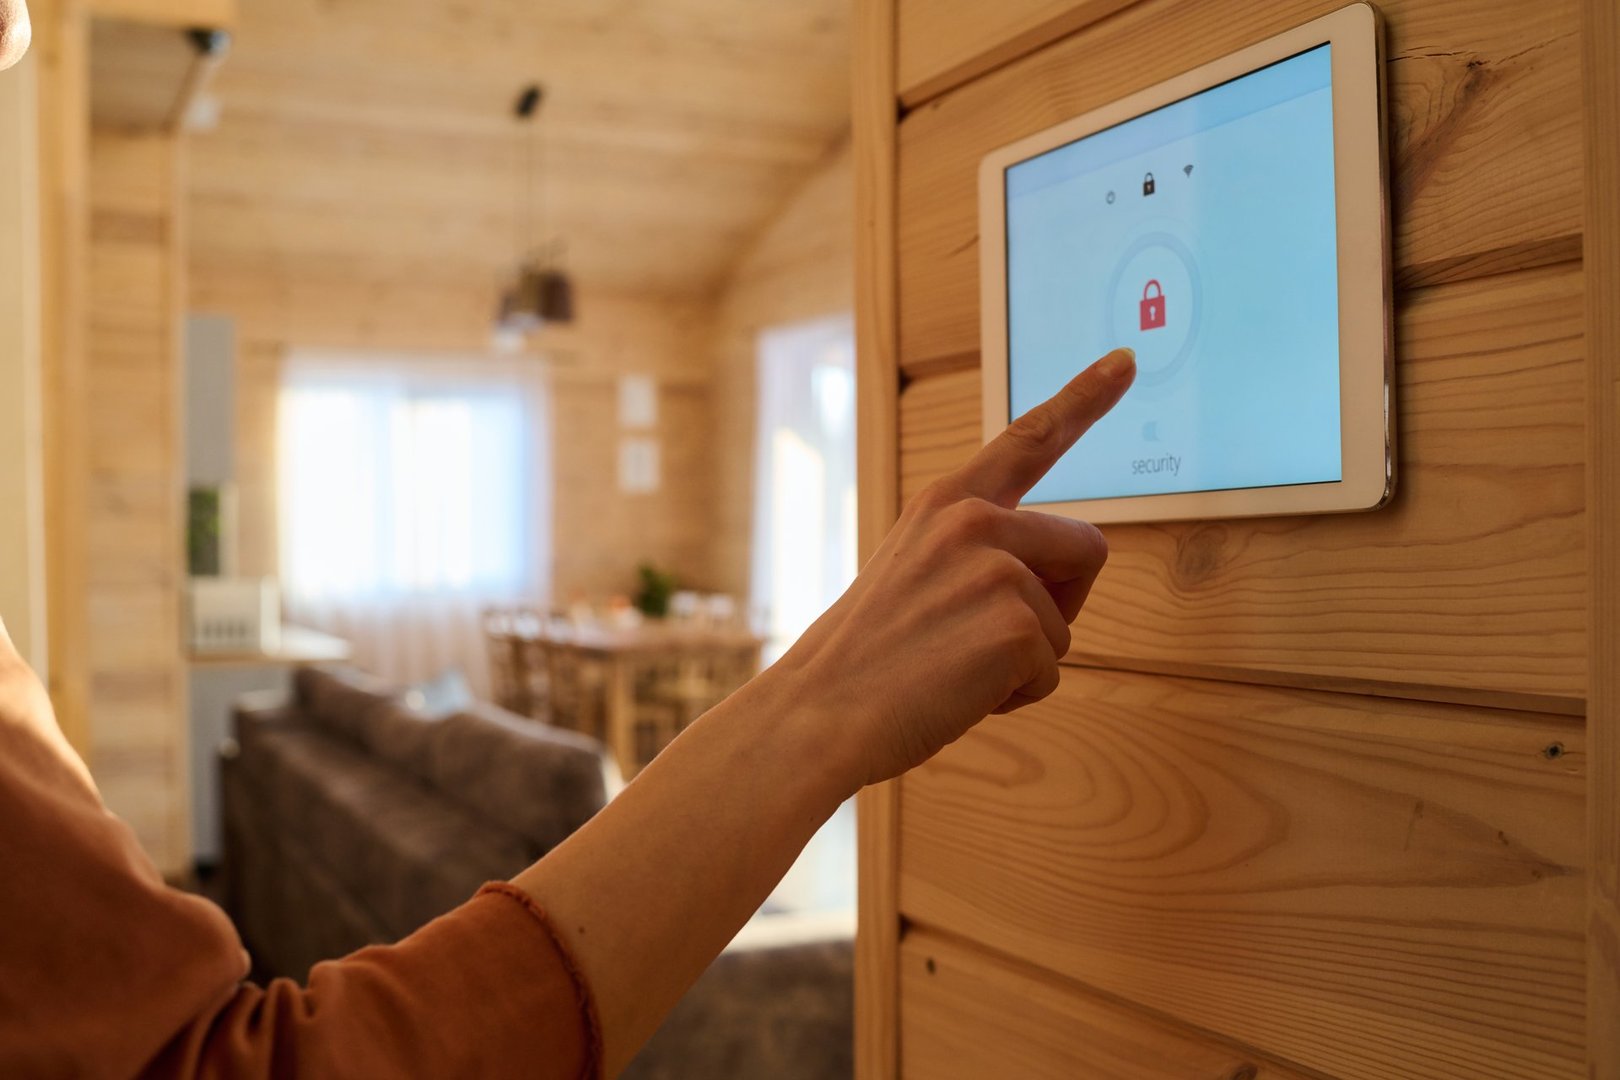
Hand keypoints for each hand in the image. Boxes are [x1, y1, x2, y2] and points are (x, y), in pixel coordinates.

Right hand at [778, 347, 1135, 787]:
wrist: (818, 711)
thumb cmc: (865, 656)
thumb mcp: (913, 570)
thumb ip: (974, 550)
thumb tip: (1043, 576)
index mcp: (946, 501)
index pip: (1028, 438)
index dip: (1084, 398)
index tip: (1124, 361)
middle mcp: (974, 520)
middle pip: (1087, 549)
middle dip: (1060, 602)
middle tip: (986, 639)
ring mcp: (997, 569)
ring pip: (1066, 623)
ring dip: (1025, 660)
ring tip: (952, 668)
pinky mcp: (1018, 626)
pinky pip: (1053, 671)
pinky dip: (1016, 696)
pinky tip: (957, 693)